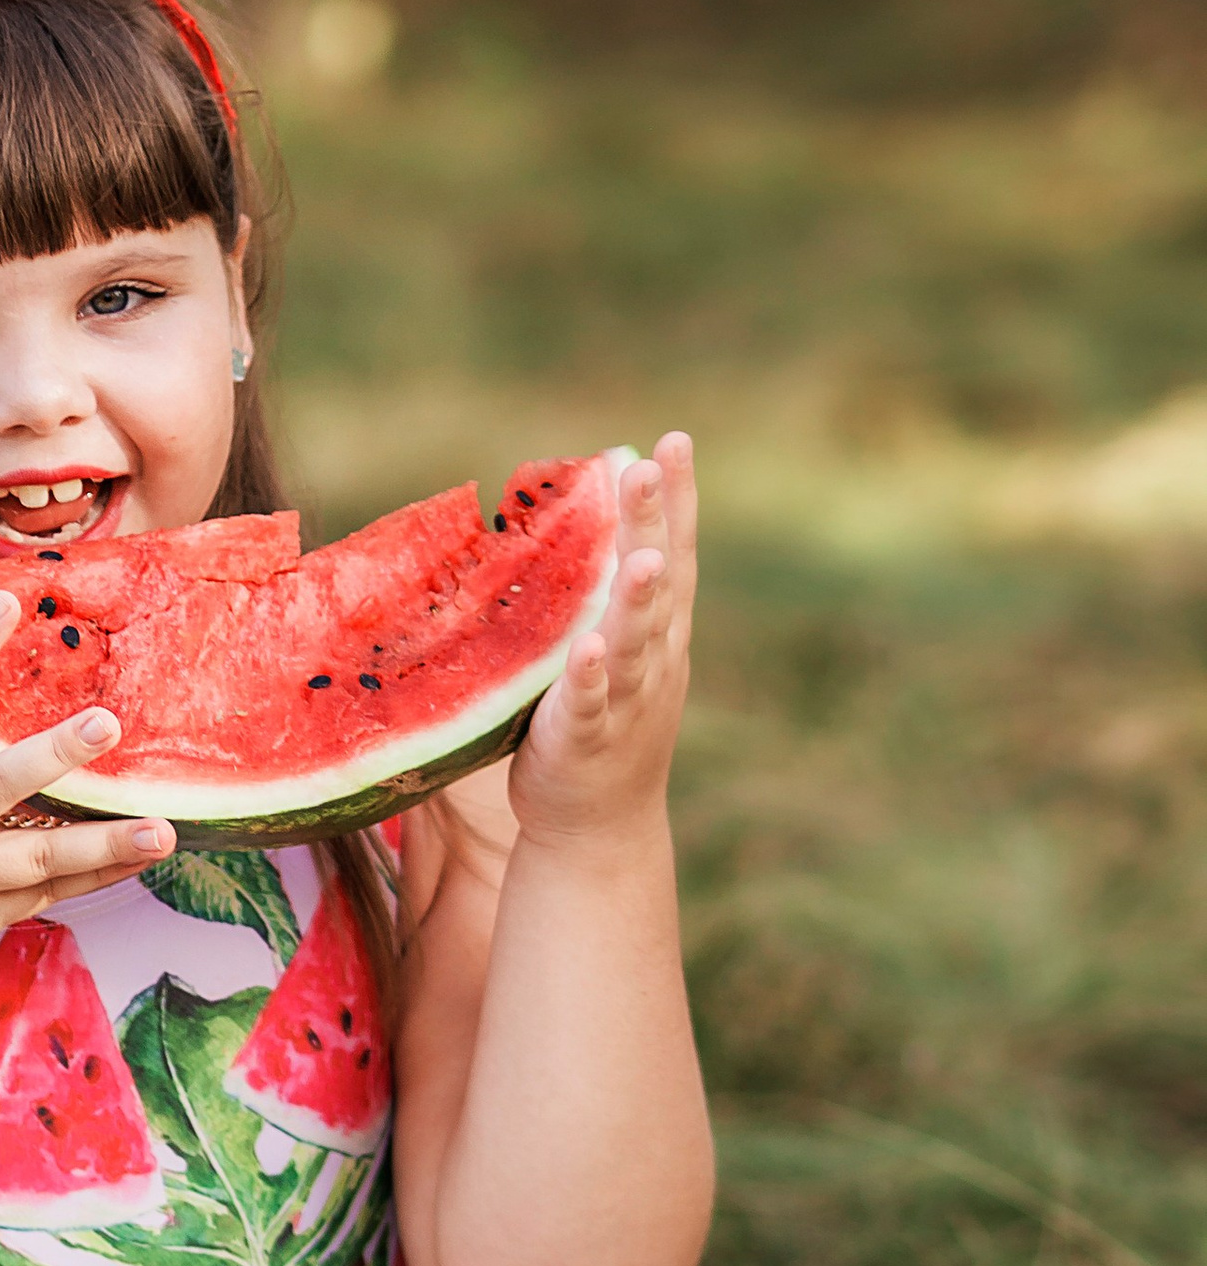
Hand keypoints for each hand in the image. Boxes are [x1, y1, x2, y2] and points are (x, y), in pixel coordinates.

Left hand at [504, 434, 694, 850]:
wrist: (600, 826)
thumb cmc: (601, 722)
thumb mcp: (612, 650)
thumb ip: (604, 593)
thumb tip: (586, 523)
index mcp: (659, 633)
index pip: (673, 553)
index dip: (678, 500)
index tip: (675, 440)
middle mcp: (653, 660)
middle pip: (657, 582)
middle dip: (656, 523)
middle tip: (652, 463)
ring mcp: (625, 700)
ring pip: (634, 642)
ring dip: (637, 599)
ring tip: (638, 555)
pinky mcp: (586, 739)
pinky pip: (590, 703)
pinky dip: (591, 676)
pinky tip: (589, 647)